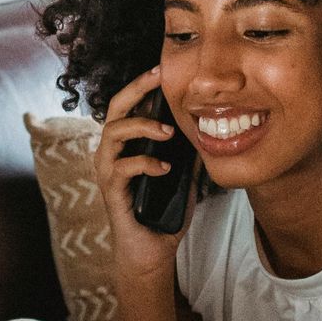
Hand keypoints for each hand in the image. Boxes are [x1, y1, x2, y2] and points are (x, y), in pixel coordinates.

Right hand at [96, 67, 194, 284]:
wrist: (151, 252)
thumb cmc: (163, 212)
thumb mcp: (184, 176)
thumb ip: (191, 153)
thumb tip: (214, 131)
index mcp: (127, 144)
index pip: (129, 105)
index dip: (142, 84)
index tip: (162, 68)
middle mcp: (111, 152)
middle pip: (115, 109)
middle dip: (137, 89)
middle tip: (159, 78)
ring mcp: (108, 171)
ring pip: (112, 133)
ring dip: (142, 126)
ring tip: (168, 132)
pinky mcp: (111, 192)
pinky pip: (121, 168)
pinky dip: (145, 163)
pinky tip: (165, 168)